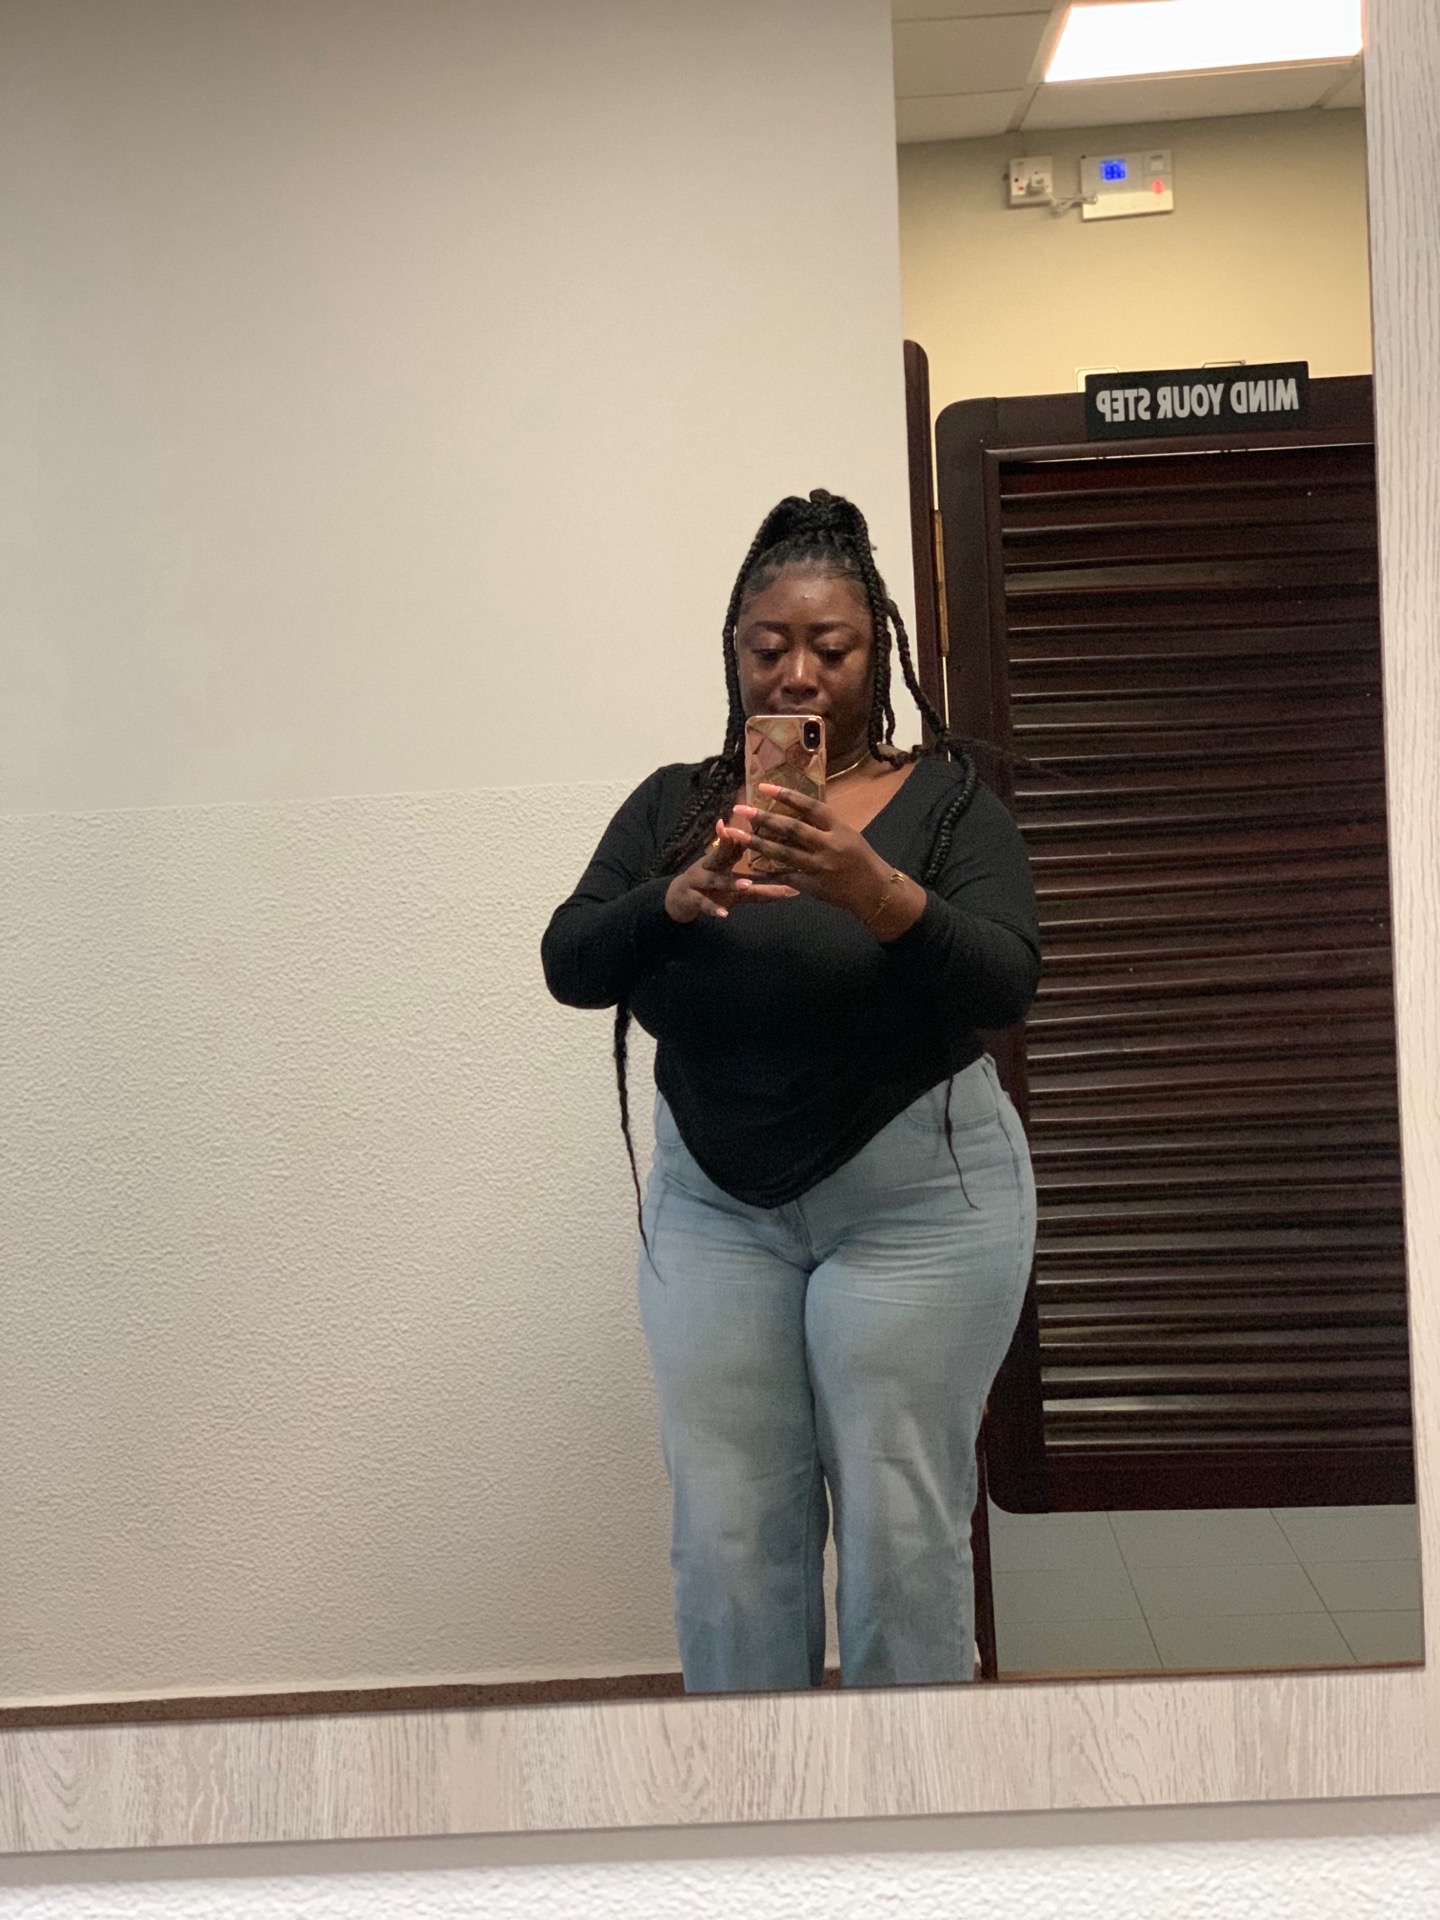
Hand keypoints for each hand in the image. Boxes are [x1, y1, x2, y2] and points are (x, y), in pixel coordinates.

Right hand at [663, 812, 799, 922]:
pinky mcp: (693, 899)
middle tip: (761, 849)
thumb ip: (760, 883)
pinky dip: (713, 908)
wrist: (677, 899)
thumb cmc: (710, 885)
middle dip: (736, 849)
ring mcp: (699, 881)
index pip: (736, 844)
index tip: (770, 826)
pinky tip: (724, 914)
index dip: (751, 835)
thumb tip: (789, 882)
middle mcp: (709, 866)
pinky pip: (704, 904)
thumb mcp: (730, 877)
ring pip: (715, 880)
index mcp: (720, 858)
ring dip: (731, 881)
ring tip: (747, 884)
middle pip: (722, 855)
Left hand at [750, 784, 925, 938]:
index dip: (786, 795)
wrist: (874, 890)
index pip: (809, 806)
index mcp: (838, 827)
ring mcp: (820, 867)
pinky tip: (749, 868)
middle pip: (792, 829)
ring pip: (783, 853)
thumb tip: (795, 807)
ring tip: (737, 835)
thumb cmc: (860, 858)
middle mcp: (829, 845)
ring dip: (758, 844)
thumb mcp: (846, 833)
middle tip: (741, 810)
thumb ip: (822, 824)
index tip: (763, 787)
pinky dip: (768, 873)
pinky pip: (786, 877)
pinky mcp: (813, 886)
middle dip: (764, 818)